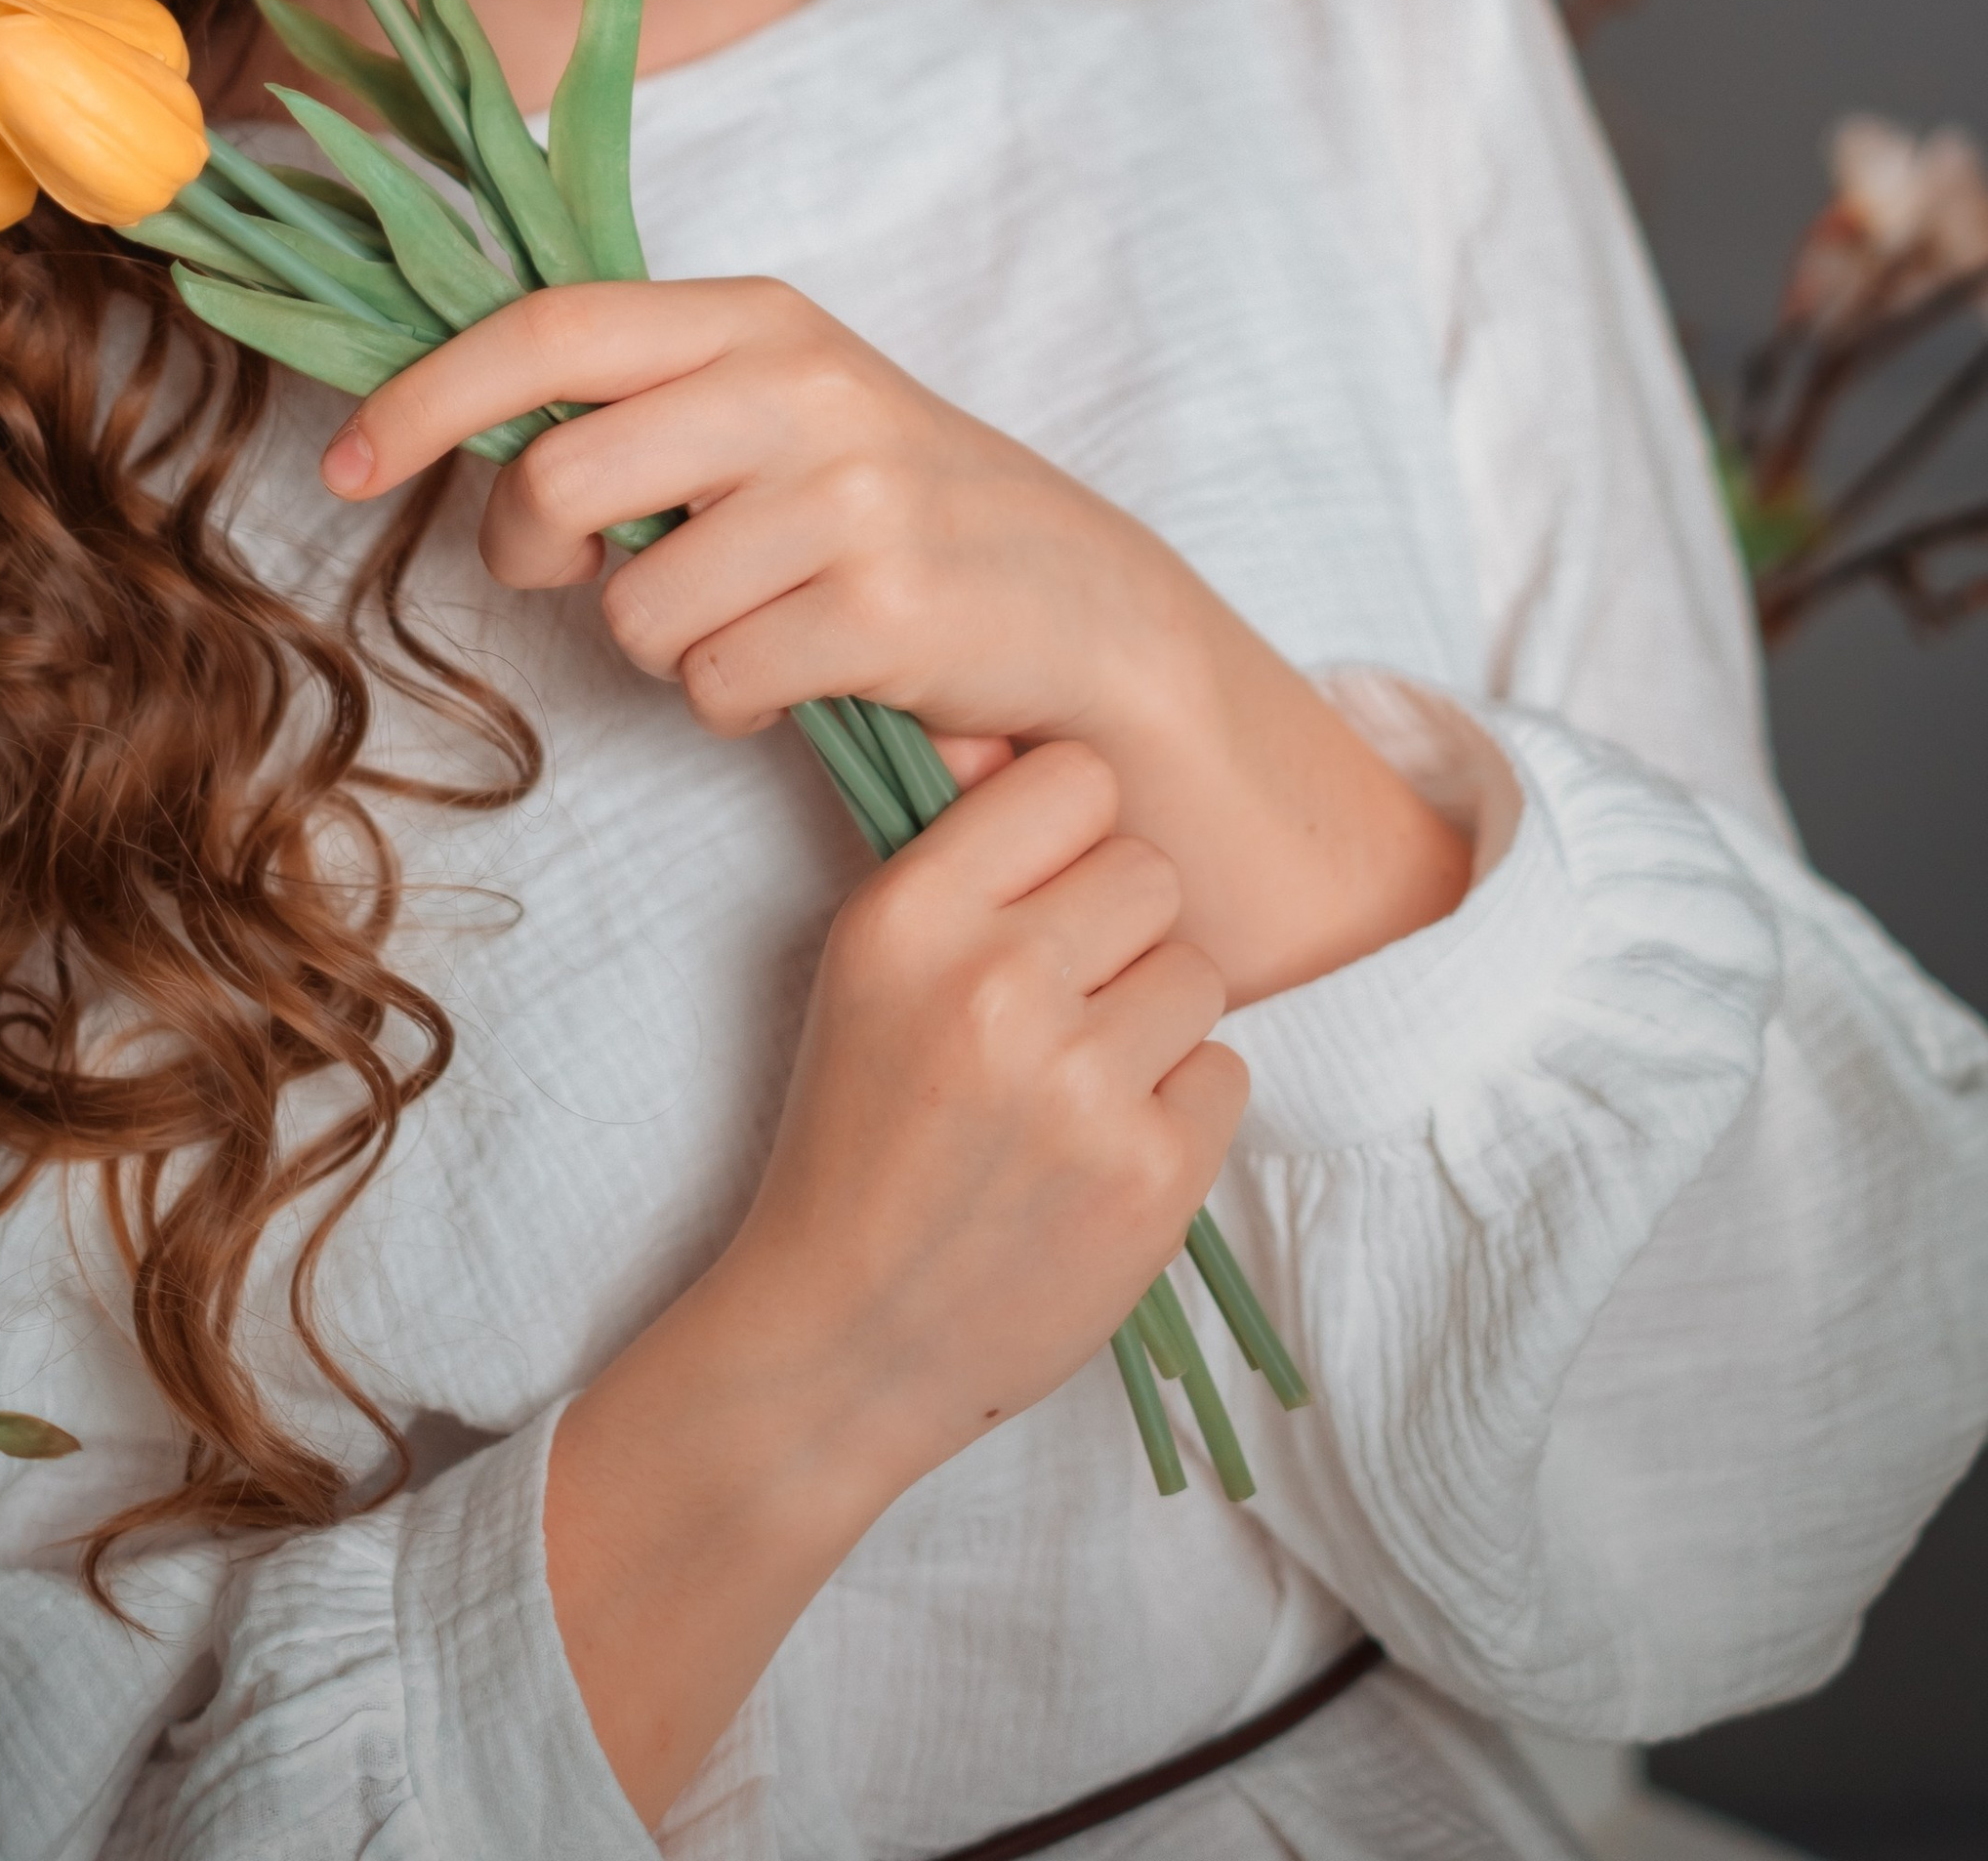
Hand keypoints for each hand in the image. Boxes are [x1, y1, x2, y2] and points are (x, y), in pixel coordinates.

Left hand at [322, 274, 1159, 780]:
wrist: (1088, 616)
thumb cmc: (898, 519)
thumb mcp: (777, 416)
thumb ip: (642, 407)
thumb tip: (457, 430)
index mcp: (758, 318)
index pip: (548, 329)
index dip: (424, 395)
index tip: (342, 460)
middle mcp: (801, 386)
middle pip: (559, 479)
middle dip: (538, 557)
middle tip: (586, 577)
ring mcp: (850, 495)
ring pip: (632, 608)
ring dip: (665, 648)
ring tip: (755, 624)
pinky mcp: (884, 610)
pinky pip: (714, 684)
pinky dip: (737, 702)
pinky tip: (810, 673)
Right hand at [726, 736, 1244, 1472]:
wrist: (843, 1334)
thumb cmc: (862, 1134)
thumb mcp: (869, 972)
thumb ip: (958, 861)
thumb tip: (1018, 735)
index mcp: (910, 916)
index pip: (1072, 778)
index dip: (1069, 837)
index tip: (1040, 896)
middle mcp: (994, 982)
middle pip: (1149, 871)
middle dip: (1119, 936)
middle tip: (1058, 1010)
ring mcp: (1079, 1082)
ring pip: (1198, 971)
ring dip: (1154, 1025)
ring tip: (1073, 1090)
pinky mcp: (1150, 1174)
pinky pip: (1226, 1071)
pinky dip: (1179, 1112)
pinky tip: (1101, 1155)